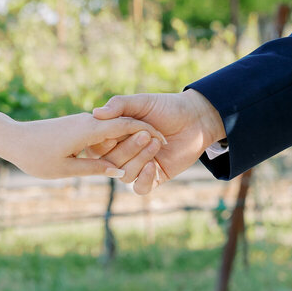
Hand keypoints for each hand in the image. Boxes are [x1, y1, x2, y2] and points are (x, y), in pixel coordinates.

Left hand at [0, 113, 163, 179]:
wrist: (12, 138)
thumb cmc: (36, 157)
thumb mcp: (66, 168)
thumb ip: (94, 168)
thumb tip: (119, 172)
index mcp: (89, 130)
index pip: (127, 126)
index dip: (148, 133)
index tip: (164, 141)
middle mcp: (88, 122)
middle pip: (124, 125)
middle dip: (144, 134)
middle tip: (163, 145)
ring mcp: (82, 122)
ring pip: (113, 128)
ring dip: (130, 137)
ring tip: (148, 148)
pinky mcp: (76, 126)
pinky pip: (102, 130)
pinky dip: (116, 138)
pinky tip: (122, 150)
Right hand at [91, 90, 225, 193]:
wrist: (195, 118)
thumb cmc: (167, 107)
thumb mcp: (141, 102)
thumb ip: (119, 105)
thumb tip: (95, 113)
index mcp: (114, 136)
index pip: (97, 147)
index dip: (106, 141)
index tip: (120, 130)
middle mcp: (123, 154)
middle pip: (110, 163)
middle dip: (127, 149)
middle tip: (146, 134)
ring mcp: (138, 167)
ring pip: (124, 175)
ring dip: (139, 159)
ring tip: (156, 142)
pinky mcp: (154, 177)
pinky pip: (140, 188)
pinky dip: (144, 178)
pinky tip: (154, 165)